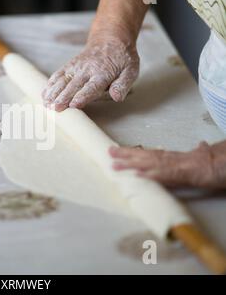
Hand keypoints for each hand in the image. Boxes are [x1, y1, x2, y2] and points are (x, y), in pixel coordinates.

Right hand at [42, 35, 139, 110]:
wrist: (110, 39)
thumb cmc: (122, 59)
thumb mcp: (131, 70)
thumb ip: (123, 84)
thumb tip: (117, 97)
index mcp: (103, 73)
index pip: (92, 86)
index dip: (82, 96)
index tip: (74, 104)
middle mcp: (87, 70)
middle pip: (73, 85)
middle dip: (63, 97)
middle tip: (55, 108)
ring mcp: (76, 67)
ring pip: (63, 80)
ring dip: (53, 92)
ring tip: (46, 104)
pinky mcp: (69, 65)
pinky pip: (58, 74)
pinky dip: (50, 84)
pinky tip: (44, 94)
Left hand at [109, 142, 225, 189]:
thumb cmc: (217, 160)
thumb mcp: (207, 155)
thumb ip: (199, 151)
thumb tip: (200, 145)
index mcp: (175, 156)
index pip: (151, 153)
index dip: (135, 152)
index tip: (120, 151)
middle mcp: (172, 159)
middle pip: (145, 155)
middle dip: (125, 154)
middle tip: (108, 152)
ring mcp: (177, 166)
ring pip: (149, 163)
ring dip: (131, 164)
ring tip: (114, 164)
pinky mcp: (184, 174)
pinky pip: (164, 175)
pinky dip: (150, 175)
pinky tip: (137, 176)